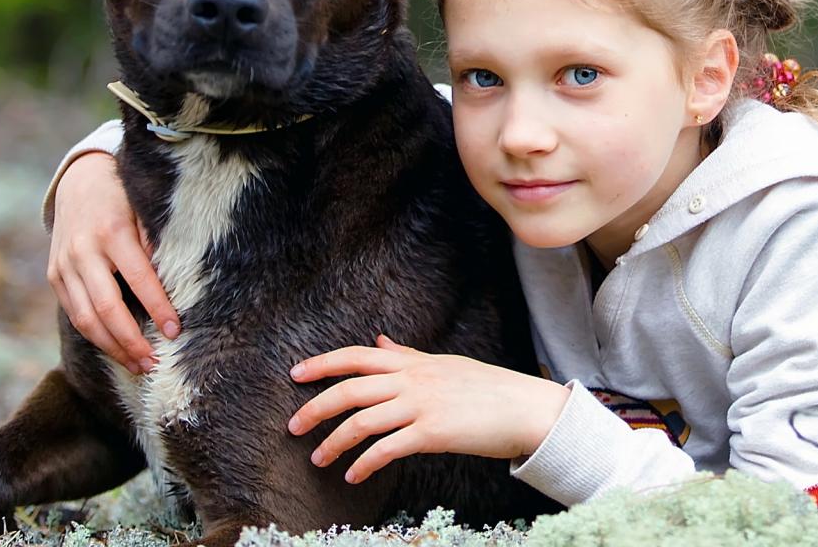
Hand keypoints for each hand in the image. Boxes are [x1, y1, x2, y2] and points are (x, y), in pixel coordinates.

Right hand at [46, 151, 178, 371]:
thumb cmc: (124, 196)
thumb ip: (156, 242)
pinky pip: (72, 313)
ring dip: (111, 347)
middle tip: (153, 364)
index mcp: (112, 232)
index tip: (175, 331)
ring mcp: (63, 265)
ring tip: (137, 366)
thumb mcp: (144, 209)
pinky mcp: (54, 275)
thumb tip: (172, 283)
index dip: (158, 308)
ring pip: (84, 318)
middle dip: (130, 341)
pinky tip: (115, 348)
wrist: (79, 180)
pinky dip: (94, 334)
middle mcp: (83, 251)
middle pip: (106, 308)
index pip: (139, 279)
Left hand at [288, 334, 568, 483]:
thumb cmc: (485, 388)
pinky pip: (387, 449)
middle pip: (350, 389)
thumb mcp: (442, 365)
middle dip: (315, 408)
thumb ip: (406, 356)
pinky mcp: (432, 433)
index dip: (323, 363)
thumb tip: (378, 342)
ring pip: (362, 421)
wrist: (524, 408)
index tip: (295, 374)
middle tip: (292, 427)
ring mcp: (421, 406)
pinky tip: (353, 476)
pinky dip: (364, 464)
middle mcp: (412, 380)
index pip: (357, 357)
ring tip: (319, 460)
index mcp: (412, 363)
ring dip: (334, 443)